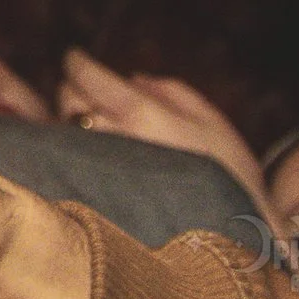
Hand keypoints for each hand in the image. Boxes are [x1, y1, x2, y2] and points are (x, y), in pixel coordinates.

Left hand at [58, 51, 267, 205]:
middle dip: (74, 89)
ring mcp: (101, 171)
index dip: (77, 62)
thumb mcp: (211, 122)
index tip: (76, 57)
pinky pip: (71, 163)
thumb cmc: (228, 176)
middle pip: (68, 99)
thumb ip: (170, 91)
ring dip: (73, 121)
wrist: (234, 241)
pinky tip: (94, 154)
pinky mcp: (96, 197)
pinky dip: (75, 150)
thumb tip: (133, 78)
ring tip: (94, 124)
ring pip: (64, 131)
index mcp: (142, 115)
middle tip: (90, 92)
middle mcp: (113, 140)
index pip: (87, 76)